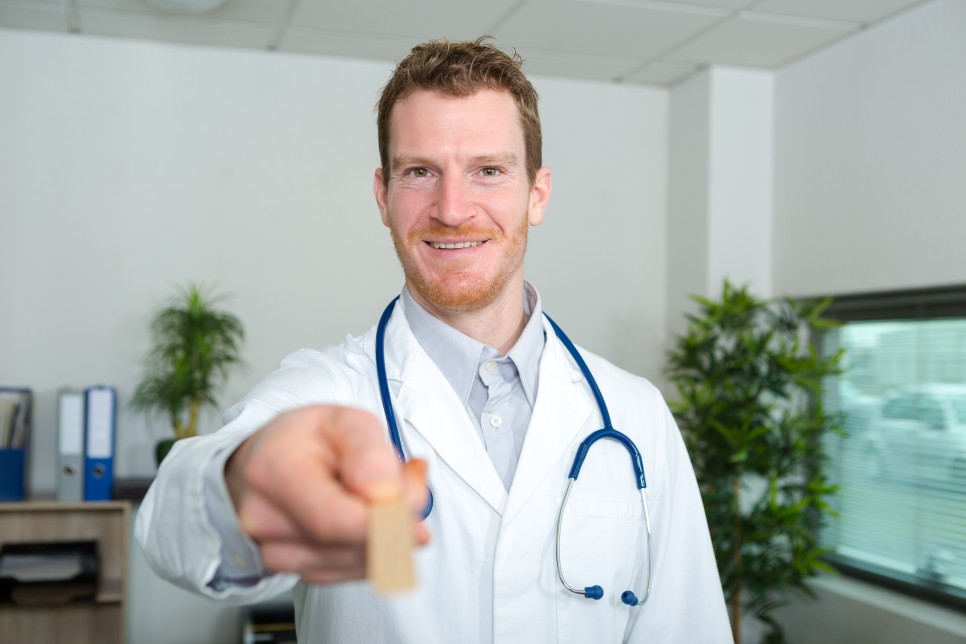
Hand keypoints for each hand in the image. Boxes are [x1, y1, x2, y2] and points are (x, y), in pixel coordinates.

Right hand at [225, 405, 429, 583]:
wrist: (270, 460)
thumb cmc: (307, 439)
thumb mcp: (345, 420)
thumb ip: (370, 452)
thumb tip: (386, 496)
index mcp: (274, 470)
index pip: (331, 519)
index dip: (382, 526)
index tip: (415, 519)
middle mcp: (265, 518)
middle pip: (349, 544)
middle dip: (395, 520)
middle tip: (410, 482)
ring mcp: (276, 550)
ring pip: (359, 561)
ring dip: (389, 533)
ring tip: (382, 492)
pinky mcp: (297, 571)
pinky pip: (354, 571)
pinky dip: (376, 547)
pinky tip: (369, 517)